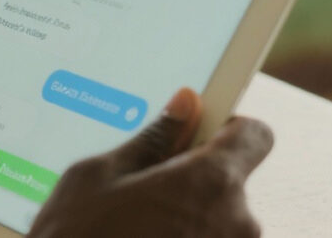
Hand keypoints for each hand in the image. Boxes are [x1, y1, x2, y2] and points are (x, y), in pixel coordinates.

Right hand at [29, 88, 271, 237]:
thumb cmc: (77, 236)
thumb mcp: (100, 175)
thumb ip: (153, 139)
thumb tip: (185, 106)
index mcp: (210, 182)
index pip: (254, 136)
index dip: (228, 129)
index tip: (198, 134)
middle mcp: (235, 224)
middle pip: (229, 182)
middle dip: (191, 180)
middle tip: (140, 192)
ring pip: (216, 221)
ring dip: (184, 218)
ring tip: (131, 227)